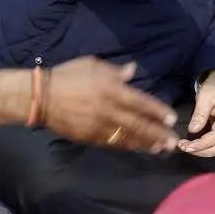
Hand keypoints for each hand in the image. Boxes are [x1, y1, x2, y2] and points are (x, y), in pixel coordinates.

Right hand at [44, 57, 178, 151]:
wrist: (42, 96)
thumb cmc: (68, 75)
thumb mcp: (92, 65)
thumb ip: (115, 71)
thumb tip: (132, 70)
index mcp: (111, 89)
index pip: (140, 102)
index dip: (157, 111)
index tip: (171, 118)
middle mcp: (108, 109)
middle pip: (138, 124)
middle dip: (157, 134)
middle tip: (173, 142)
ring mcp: (98, 125)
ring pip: (127, 137)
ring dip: (145, 144)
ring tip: (160, 149)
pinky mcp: (88, 136)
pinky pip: (112, 143)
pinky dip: (126, 146)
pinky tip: (137, 148)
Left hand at [182, 70, 214, 156]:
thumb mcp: (205, 96)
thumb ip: (200, 114)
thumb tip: (192, 131)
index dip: (200, 145)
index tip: (185, 146)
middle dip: (201, 151)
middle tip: (184, 148)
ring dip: (203, 151)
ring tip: (187, 147)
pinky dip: (207, 148)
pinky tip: (195, 145)